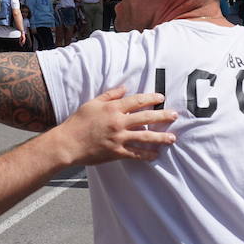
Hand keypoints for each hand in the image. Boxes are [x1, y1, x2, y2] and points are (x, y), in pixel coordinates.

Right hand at [58, 87, 177, 165]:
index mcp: (113, 108)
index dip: (151, 98)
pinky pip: (136, 154)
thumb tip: (125, 88)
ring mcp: (119, 138)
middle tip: (175, 115)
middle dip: (163, 116)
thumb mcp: (92, 103)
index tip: (161, 97)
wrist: (68, 143)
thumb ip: (109, 95)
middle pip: (146, 117)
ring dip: (160, 137)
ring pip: (145, 137)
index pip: (137, 101)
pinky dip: (147, 155)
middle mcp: (118, 122)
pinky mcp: (117, 152)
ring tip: (172, 138)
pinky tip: (156, 155)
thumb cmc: (78, 122)